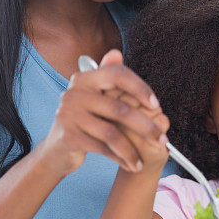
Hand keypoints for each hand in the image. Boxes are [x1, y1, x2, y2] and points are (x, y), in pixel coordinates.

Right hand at [39, 50, 164, 175]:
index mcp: (84, 79)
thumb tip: (116, 53)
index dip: (140, 88)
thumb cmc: (83, 121)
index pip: (117, 74)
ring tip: (143, 160)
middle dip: (145, 127)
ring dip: (133, 149)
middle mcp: (74, 94)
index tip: (156, 105)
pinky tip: (131, 165)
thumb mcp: (95, 98)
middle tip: (161, 138)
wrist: (57, 150)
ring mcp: (69, 115)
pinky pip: (103, 148)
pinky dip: (120, 158)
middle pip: (119, 109)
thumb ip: (108, 78)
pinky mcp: (69, 136)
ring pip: (112, 132)